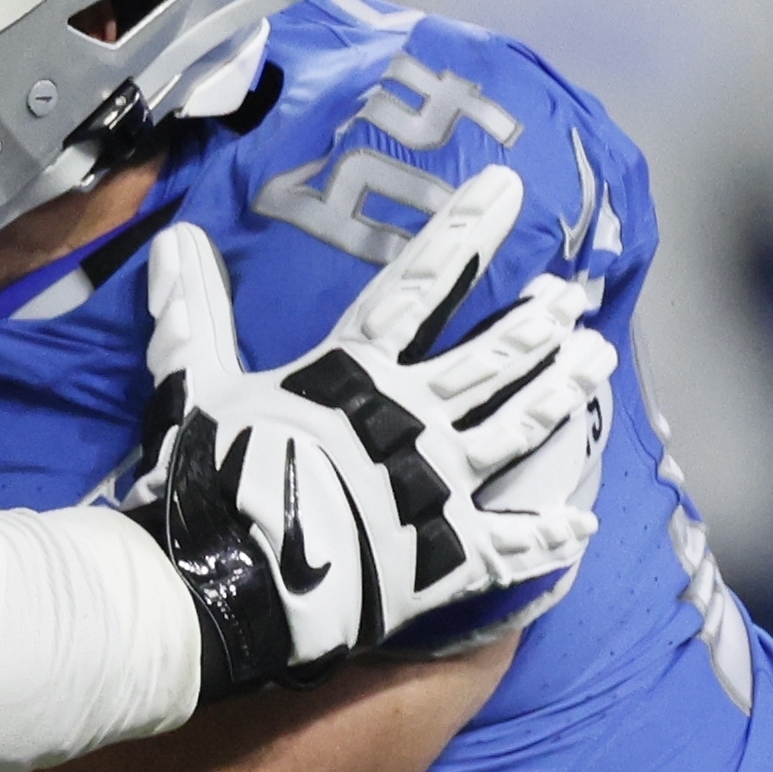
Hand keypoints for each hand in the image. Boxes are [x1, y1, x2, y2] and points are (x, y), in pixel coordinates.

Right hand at [122, 165, 612, 693]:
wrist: (228, 583)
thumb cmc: (212, 477)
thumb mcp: (193, 386)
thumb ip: (194, 315)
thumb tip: (173, 238)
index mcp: (354, 375)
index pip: (419, 287)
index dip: (465, 234)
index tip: (509, 188)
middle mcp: (411, 420)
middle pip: (486, 360)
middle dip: (533, 325)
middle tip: (574, 298)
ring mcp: (437, 488)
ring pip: (513, 431)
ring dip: (556, 395)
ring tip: (598, 362)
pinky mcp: (446, 556)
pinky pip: (512, 546)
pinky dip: (548, 537)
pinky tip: (584, 524)